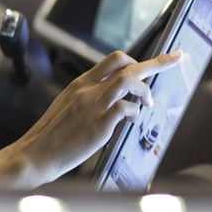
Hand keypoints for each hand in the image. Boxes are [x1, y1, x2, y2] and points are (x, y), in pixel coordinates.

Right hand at [16, 49, 181, 186]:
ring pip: (128, 80)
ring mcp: (93, 106)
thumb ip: (87, 98)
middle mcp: (87, 90)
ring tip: (147, 103)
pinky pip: (126, 108)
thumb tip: (111, 99)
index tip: (159, 58)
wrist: (35, 153)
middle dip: (157, 62)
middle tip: (175, 60)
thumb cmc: (51, 135)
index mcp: (80, 84)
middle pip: (126, 64)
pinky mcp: (98, 125)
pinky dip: (135, 113)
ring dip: (145, 89)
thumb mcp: (67, 106)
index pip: (113, 60)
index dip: (138, 58)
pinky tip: (131, 121)